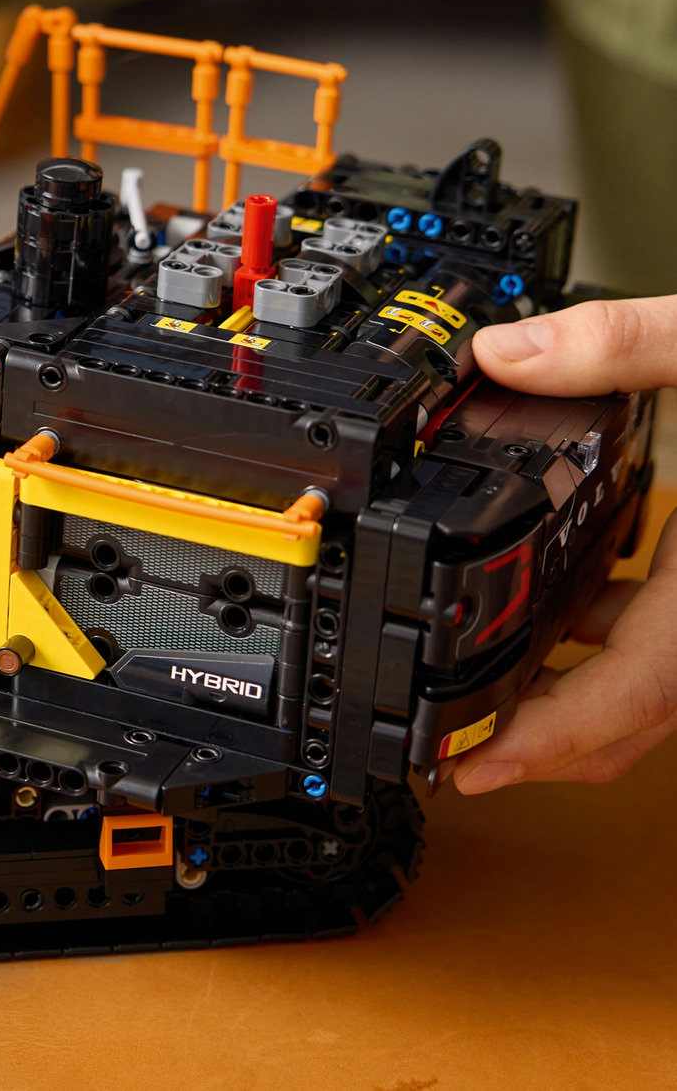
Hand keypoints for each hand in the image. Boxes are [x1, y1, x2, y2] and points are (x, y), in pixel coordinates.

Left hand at [455, 298, 676, 792]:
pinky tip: (576, 599)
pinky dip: (622, 642)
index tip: (472, 769)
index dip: (545, 742)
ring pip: (664, 691)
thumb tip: (507, 356)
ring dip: (582, 689)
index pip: (634, 693)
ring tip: (494, 670)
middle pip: (640, 717)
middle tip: (459, 738)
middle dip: (546, 734)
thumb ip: (629, 346)